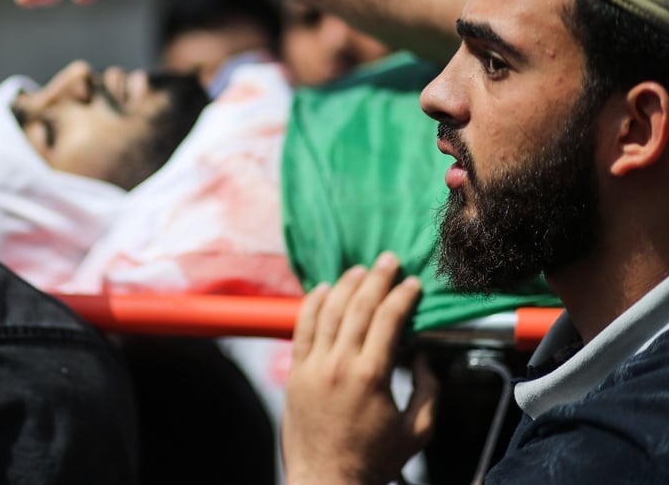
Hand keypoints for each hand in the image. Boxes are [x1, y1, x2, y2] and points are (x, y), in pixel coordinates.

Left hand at [282, 253, 436, 484]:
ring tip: (360, 270)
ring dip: (345, 285)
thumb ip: (428, 390)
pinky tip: (323, 289)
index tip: (412, 283)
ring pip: (328, 311)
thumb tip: (420, 356)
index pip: (388, 320)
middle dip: (377, 279)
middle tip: (389, 260)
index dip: (402, 296)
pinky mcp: (294, 372)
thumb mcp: (416, 431)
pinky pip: (302, 328)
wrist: (327, 481)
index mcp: (371, 376)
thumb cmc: (374, 460)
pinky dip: (312, 304)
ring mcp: (313, 366)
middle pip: (358, 307)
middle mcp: (339, 364)